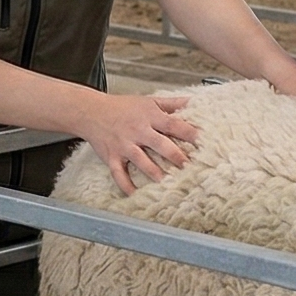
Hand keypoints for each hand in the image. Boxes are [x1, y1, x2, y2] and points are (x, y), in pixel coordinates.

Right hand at [78, 93, 200, 194]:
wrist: (91, 112)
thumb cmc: (123, 107)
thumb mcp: (149, 101)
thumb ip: (173, 103)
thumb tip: (194, 101)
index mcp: (150, 117)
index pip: (173, 124)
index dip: (189, 133)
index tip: (203, 141)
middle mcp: (138, 131)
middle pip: (160, 144)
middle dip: (175, 156)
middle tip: (189, 166)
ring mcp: (124, 145)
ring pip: (141, 160)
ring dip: (154, 172)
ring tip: (167, 182)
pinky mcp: (112, 157)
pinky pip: (118, 174)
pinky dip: (126, 185)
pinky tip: (135, 194)